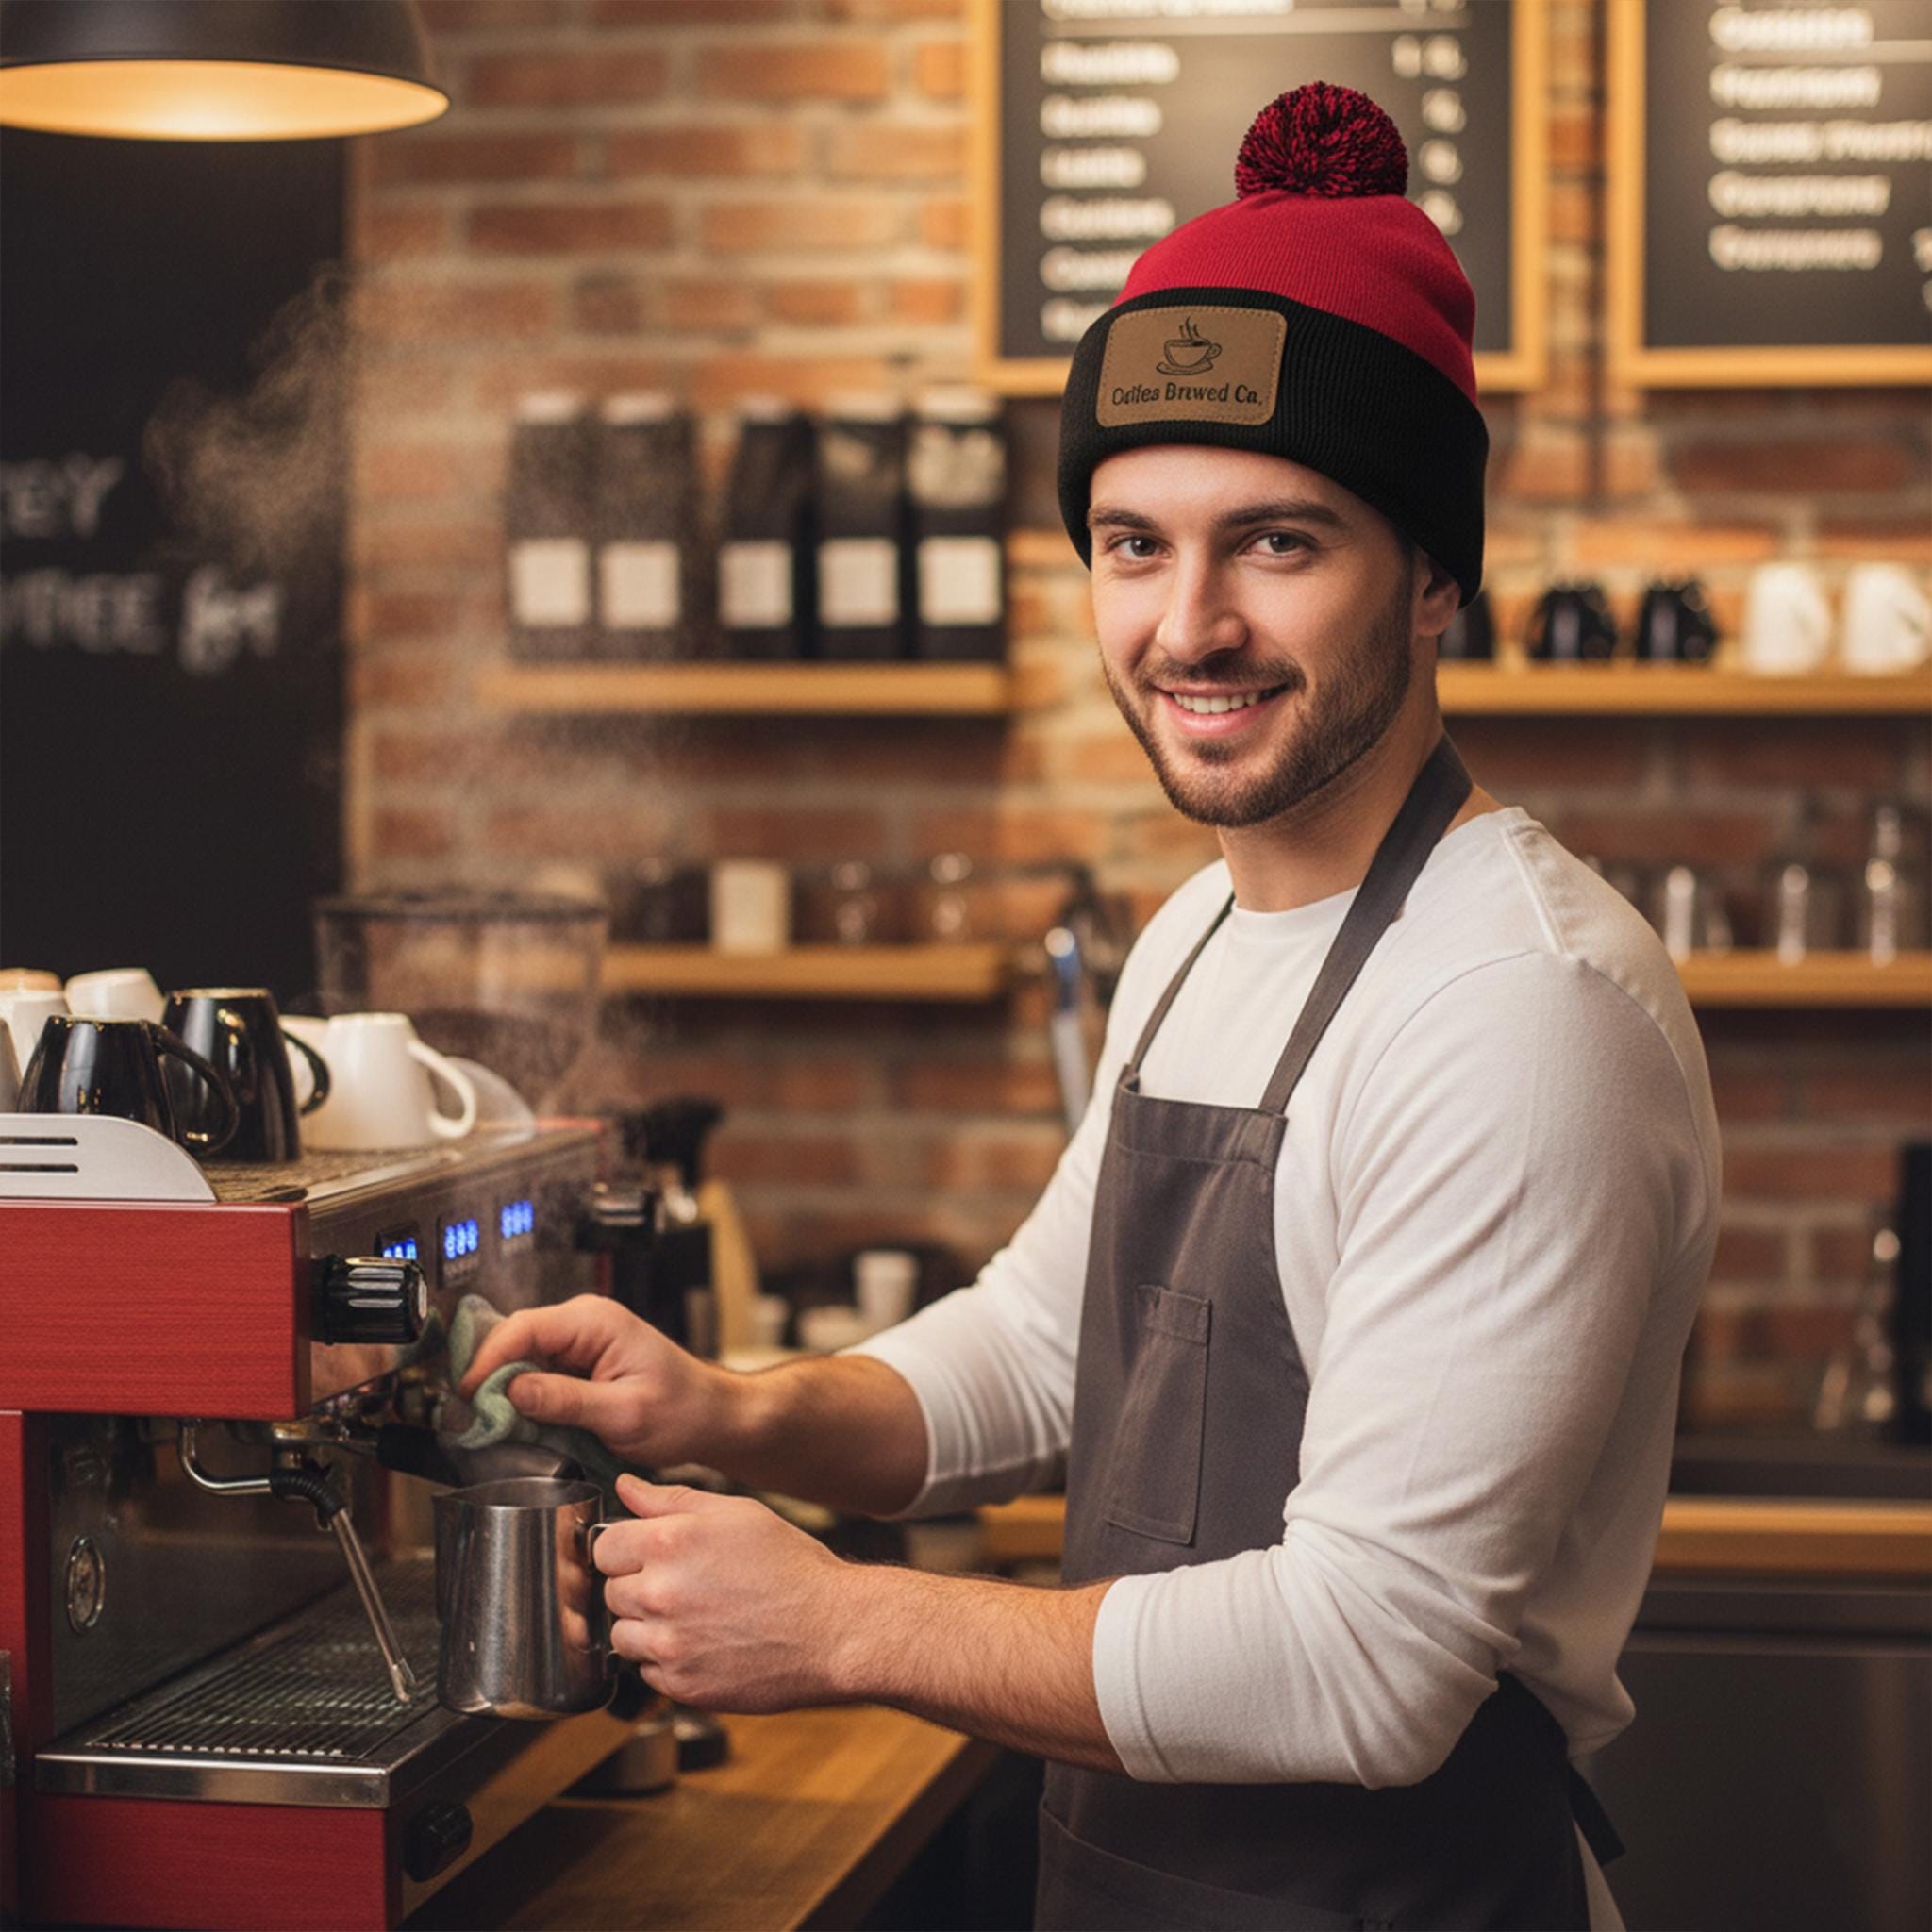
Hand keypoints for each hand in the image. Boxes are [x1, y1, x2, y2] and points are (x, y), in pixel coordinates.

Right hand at [457, 1294, 725, 1468]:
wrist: (710, 1417)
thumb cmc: (682, 1410)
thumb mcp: (624, 1413)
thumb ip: (566, 1401)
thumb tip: (511, 1392)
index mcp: (595, 1321)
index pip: (522, 1328)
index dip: (487, 1362)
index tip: (467, 1397)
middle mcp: (583, 1322)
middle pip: (514, 1340)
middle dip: (489, 1377)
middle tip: (471, 1418)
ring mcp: (578, 1341)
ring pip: (520, 1359)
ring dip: (503, 1390)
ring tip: (490, 1425)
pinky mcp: (577, 1362)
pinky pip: (536, 1373)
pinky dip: (522, 1397)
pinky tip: (517, 1423)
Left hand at [594, 1474, 852, 1711]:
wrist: (831, 1629)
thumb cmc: (789, 1565)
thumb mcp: (735, 1514)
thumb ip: (671, 1500)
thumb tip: (625, 1486)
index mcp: (668, 1543)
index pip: (603, 1547)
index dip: (625, 1549)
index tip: (647, 1554)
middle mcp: (659, 1594)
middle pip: (610, 1592)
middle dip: (638, 1586)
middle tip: (684, 1585)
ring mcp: (667, 1645)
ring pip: (622, 1635)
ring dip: (647, 1627)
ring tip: (694, 1616)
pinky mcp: (680, 1685)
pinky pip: (647, 1671)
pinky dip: (667, 1660)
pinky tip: (704, 1643)